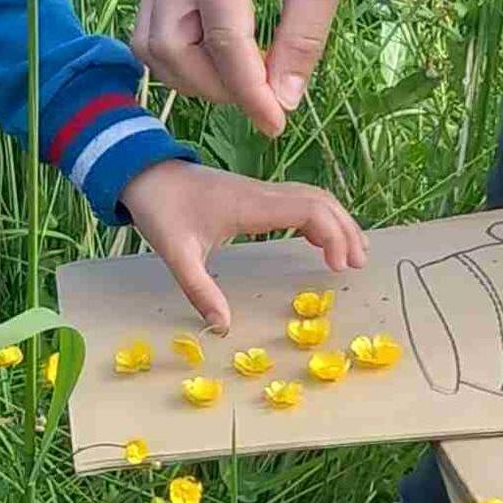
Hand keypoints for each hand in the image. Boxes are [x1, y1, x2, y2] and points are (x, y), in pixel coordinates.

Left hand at [117, 158, 365, 336]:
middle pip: (320, 201)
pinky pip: (298, 200)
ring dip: (336, 222)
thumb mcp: (177, 254)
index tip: (338, 266)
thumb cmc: (161, 210)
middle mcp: (262, 193)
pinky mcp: (255, 194)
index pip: (308, 209)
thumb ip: (200, 291)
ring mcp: (260, 191)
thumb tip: (221, 327)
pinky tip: (320, 240)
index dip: (331, 234)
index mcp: (250, 205)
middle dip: (344, 230)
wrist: (145, 174)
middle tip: (356, 266)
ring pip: (313, 197)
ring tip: (352, 254)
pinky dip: (318, 217)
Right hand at [135, 0, 367, 135]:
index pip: (223, 43)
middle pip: (170, 50)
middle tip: (264, 98)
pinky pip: (155, 31)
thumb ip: (301, 41)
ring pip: (152, 46)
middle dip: (214, 88)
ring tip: (245, 80)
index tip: (279, 125)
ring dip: (192, 77)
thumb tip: (283, 104)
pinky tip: (226, 60)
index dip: (249, 93)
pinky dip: (183, 57)